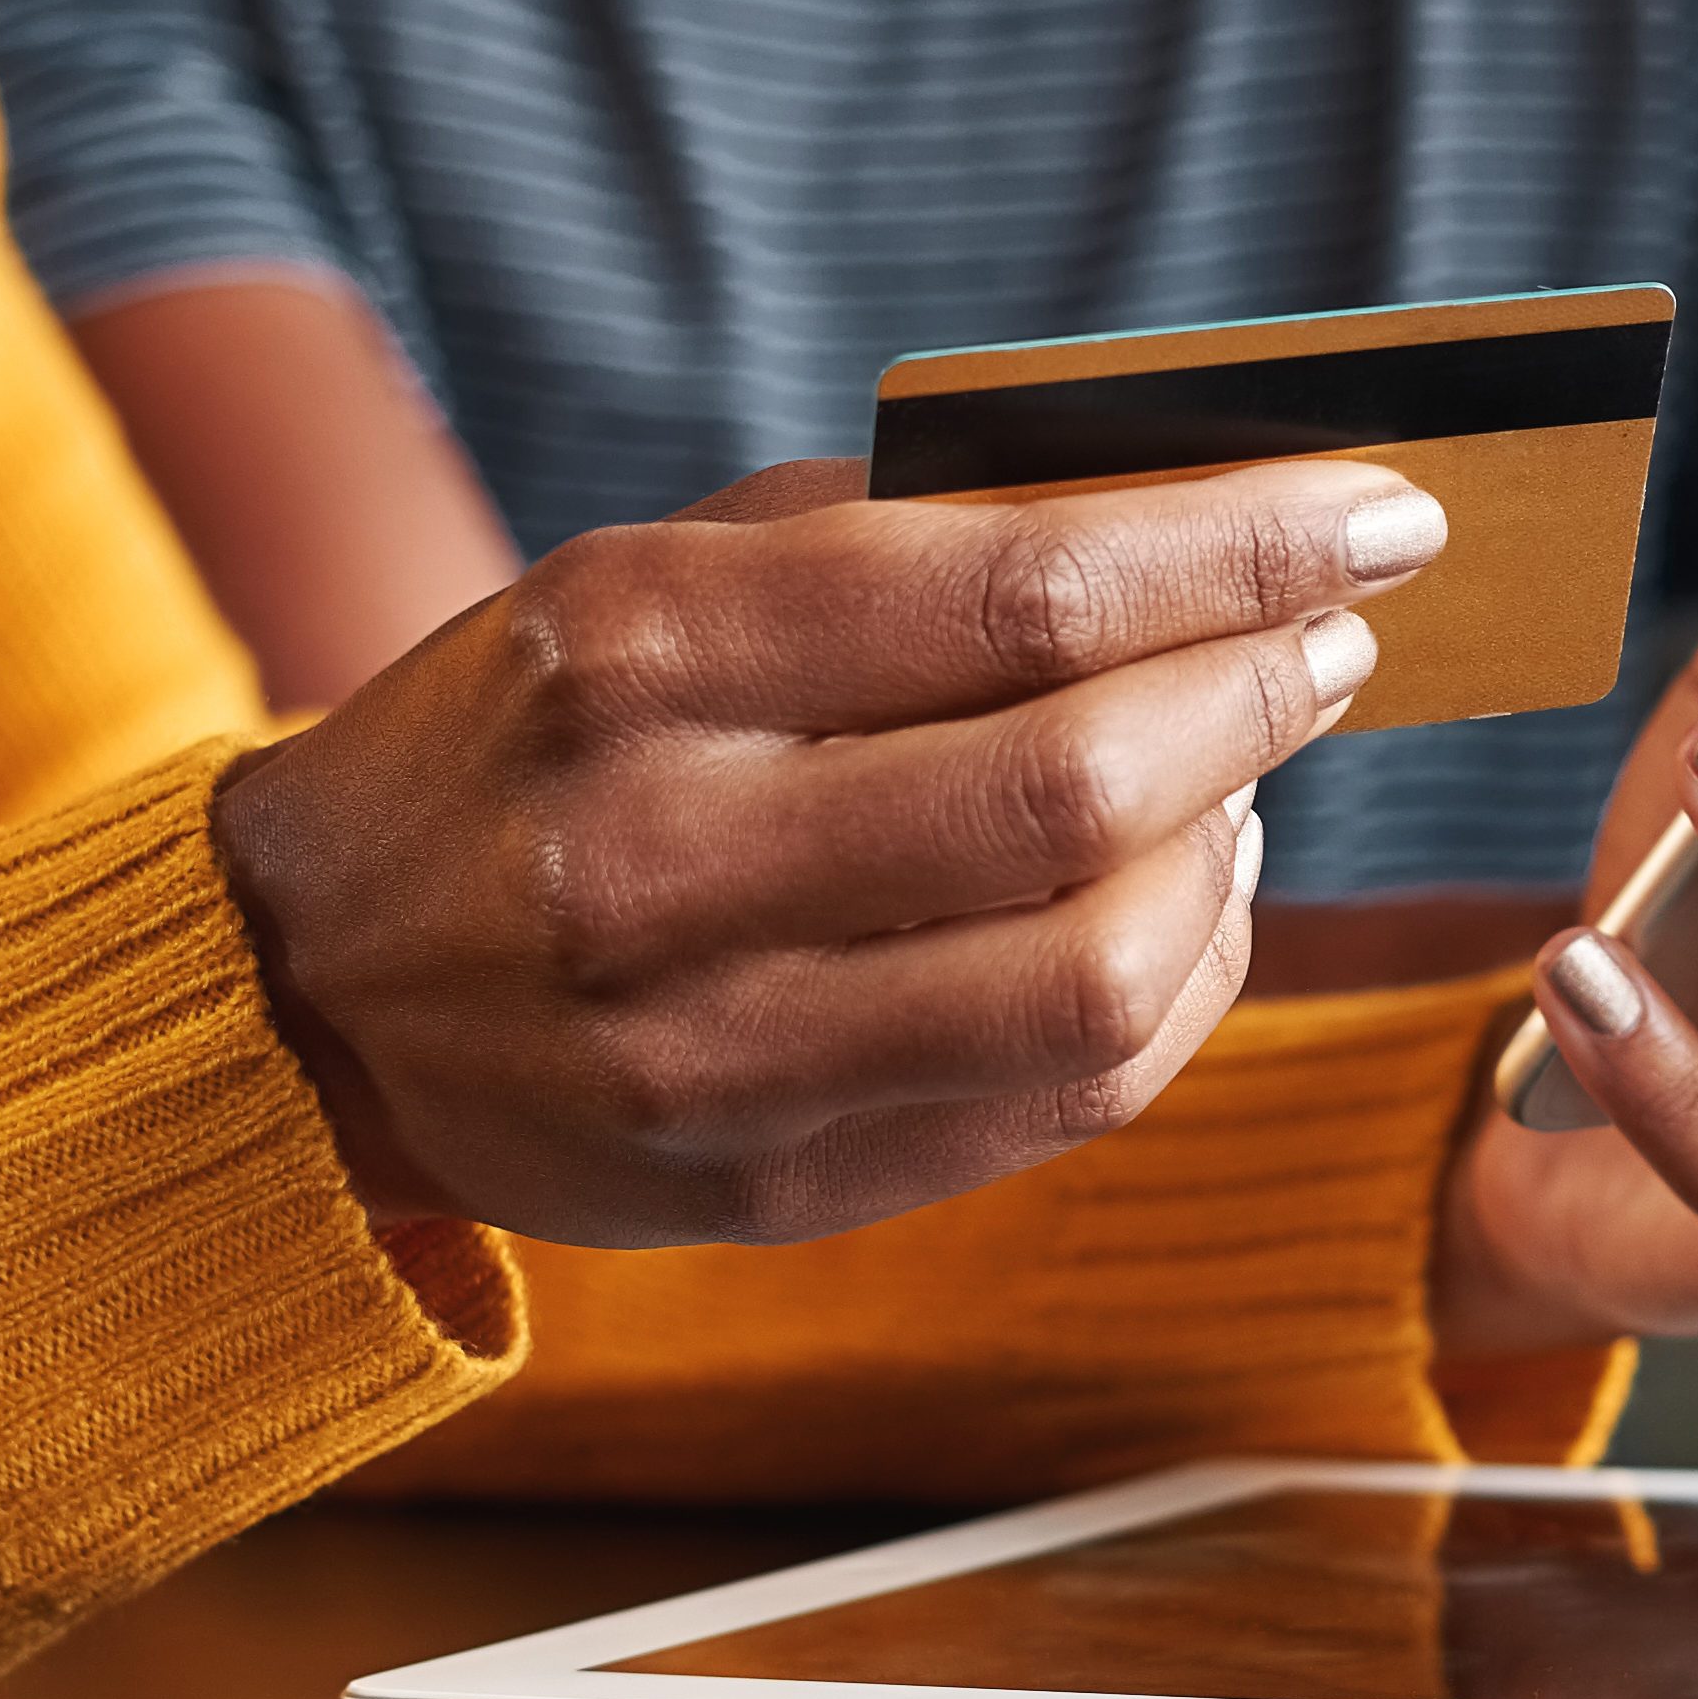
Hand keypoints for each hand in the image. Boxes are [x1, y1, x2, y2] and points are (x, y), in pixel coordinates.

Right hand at [213, 456, 1448, 1249]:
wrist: (318, 989)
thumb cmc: (533, 738)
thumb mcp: (654, 582)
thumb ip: (899, 540)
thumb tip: (1196, 512)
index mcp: (640, 656)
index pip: (1020, 590)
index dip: (1240, 550)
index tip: (1379, 515)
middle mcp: (666, 861)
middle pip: (1079, 784)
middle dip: (1261, 690)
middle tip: (1333, 639)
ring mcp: (718, 1053)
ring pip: (1099, 967)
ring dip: (1235, 848)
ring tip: (1248, 768)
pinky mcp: (779, 1186)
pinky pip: (1071, 1095)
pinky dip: (1183, 981)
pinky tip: (1188, 897)